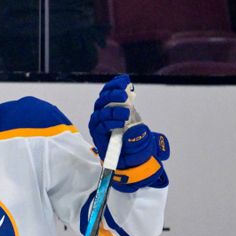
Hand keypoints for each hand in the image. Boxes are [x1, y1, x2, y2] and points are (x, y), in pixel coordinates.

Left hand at [89, 75, 169, 191]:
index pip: (98, 127)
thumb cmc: (133, 154)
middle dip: (111, 111)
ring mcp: (105, 113)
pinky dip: (116, 85)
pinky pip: (109, 92)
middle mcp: (100, 125)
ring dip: (112, 96)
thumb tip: (132, 131)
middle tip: (126, 112)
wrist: (135, 149)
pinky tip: (125, 81)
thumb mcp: (137, 153)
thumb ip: (135, 144)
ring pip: (102, 101)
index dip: (108, 123)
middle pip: (99, 113)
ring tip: (124, 95)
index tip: (122, 124)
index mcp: (102, 138)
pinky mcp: (112, 103)